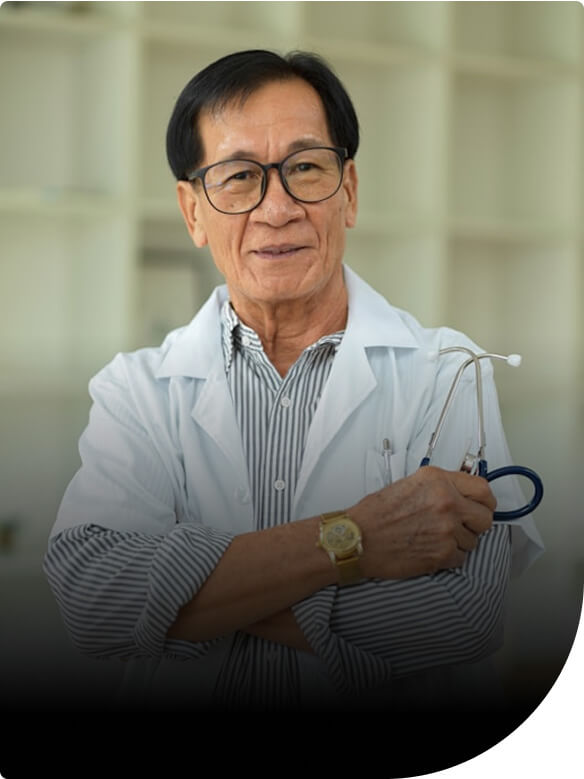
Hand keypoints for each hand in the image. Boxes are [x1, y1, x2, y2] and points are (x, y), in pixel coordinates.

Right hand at [351, 466, 495, 579]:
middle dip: (476, 524)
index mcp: (438, 480)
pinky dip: (449, 557)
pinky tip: (431, 549)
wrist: (358, 538)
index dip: (485, 501)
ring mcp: (447, 529)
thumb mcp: (409, 484)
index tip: (481, 506)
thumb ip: (439, 486)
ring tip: (435, 538)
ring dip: (459, 541)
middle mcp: (446, 501)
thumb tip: (462, 494)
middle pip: (485, 518)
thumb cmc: (375, 514)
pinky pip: (461, 558)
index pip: (483, 489)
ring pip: (473, 541)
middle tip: (462, 526)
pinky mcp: (443, 553)